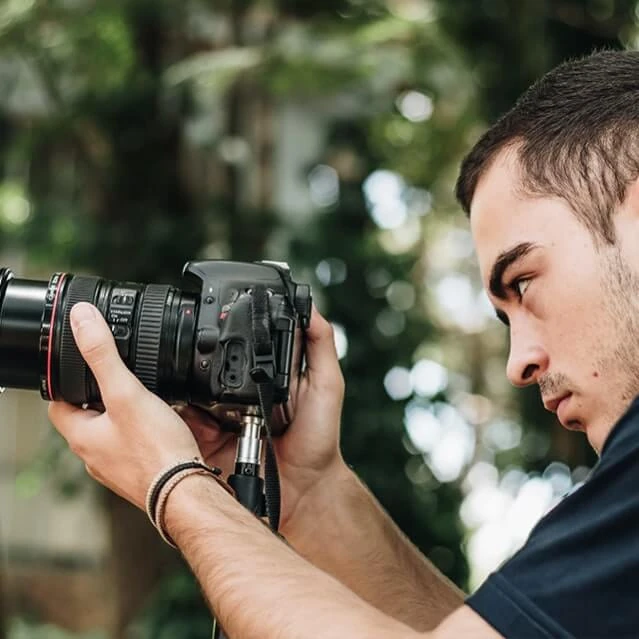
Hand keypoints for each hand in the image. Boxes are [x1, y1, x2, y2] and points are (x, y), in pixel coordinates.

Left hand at [48, 302, 201, 509]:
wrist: (185, 490)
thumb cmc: (157, 451)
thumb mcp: (126, 392)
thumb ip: (103, 354)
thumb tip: (82, 320)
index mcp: (81, 436)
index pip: (58, 404)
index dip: (67, 383)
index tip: (78, 369)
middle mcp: (95, 455)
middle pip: (87, 418)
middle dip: (101, 398)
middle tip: (119, 380)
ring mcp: (117, 466)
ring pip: (113, 433)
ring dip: (125, 415)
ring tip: (144, 399)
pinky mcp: (141, 472)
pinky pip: (136, 446)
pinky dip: (145, 433)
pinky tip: (162, 426)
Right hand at [178, 306, 346, 533]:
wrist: (304, 488)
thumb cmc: (319, 437)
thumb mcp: (326, 383)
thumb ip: (320, 344)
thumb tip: (308, 306)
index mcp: (260, 375)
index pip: (234, 345)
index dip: (221, 329)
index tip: (206, 311)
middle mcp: (233, 392)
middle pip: (202, 365)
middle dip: (187, 353)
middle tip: (178, 341)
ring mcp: (216, 416)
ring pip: (184, 391)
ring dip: (174, 381)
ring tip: (163, 367)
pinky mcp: (203, 440)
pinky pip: (179, 423)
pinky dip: (170, 413)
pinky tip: (165, 402)